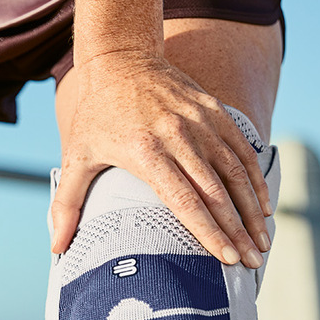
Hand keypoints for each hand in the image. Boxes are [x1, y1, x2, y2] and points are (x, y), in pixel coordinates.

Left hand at [51, 51, 272, 267]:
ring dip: (253, 210)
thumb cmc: (96, 116)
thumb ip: (66, 204)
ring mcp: (200, 121)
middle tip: (252, 262)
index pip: (184, 200)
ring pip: (236, 171)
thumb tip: (55, 248)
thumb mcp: (75, 157)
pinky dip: (256, 179)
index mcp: (145, 151)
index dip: (209, 230)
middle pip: (216, 192)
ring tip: (263, 243)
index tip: (227, 257)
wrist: (120, 58)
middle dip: (238, 230)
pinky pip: (243, 149)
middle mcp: (178, 135)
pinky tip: (263, 207)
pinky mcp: (214, 111)